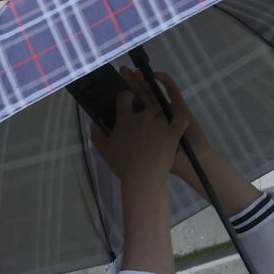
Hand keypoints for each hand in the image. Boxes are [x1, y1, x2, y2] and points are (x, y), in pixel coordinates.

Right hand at [89, 66, 192, 191]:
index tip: (126, 102)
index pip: (124, 97)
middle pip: (146, 106)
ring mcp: (160, 123)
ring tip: (158, 130)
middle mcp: (143, 116)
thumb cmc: (122, 164)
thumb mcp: (104, 150)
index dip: (126, 97)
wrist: (143, 176)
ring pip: (161, 113)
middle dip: (146, 113)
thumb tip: (93, 124)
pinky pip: (180, 119)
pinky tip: (178, 119)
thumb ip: (97, 135)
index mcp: (126, 118)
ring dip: (159, 119)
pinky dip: (180, 117)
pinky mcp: (173, 132)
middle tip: (144, 125)